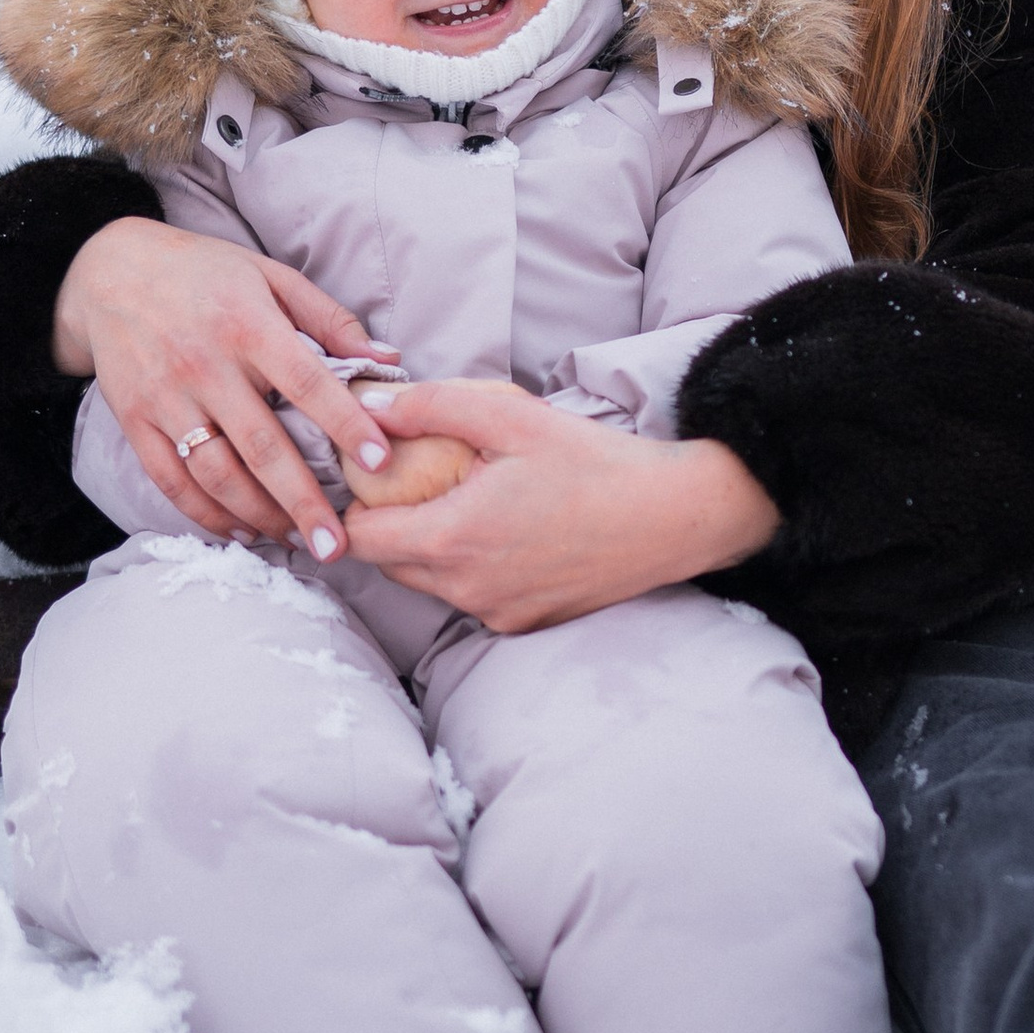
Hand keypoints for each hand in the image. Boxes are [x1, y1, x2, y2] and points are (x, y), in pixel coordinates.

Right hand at [54, 213, 397, 555]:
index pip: (307, 383)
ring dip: (259, 515)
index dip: (345, 424)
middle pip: (262, 446)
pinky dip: (206, 514)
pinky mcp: (135, 420)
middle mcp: (206, 365)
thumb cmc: (206, 272)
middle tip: (337, 544)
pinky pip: (171, 479)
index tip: (379, 462)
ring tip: (297, 541)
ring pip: (216, 473)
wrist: (111, 271)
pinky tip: (242, 530)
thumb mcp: (272, 276)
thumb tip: (388, 360)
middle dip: (303, 501)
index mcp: (249, 326)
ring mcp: (166, 397)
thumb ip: (330, 319)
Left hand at [341, 380, 780, 631]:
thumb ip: (431, 407)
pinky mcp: (524, 625)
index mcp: (453, 538)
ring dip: (433, 547)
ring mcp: (496, 613)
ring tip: (473, 502)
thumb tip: (367, 407)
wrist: (675, 518)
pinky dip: (474, 569)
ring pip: (430, 583)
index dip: (358, 502)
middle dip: (391, 523)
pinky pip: (473, 598)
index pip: (360, 536)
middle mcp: (466, 589)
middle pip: (389, 562)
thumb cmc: (596, 463)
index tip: (379, 473)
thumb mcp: (512, 419)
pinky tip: (512, 534)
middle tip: (422, 481)